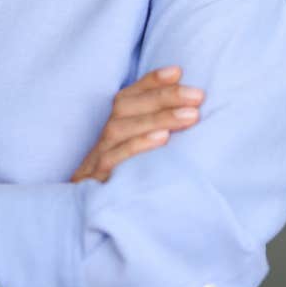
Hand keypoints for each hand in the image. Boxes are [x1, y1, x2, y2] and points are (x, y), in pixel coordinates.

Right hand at [70, 65, 203, 182]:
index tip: (177, 72)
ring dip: (157, 118)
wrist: (88, 214)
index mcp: (115, 126)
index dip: (151, 81)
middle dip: (163, 97)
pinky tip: (162, 139)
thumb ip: (157, 128)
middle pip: (126, 106)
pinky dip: (138, 145)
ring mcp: (98, 157)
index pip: (130, 95)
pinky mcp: (97, 179)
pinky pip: (114, 158)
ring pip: (121, 128)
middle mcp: (105, 136)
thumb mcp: (139, 151)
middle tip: (197, 96)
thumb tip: (190, 106)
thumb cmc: (125, 178)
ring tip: (190, 116)